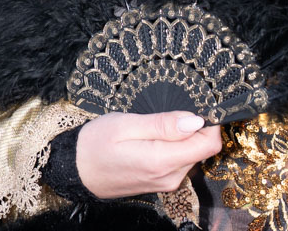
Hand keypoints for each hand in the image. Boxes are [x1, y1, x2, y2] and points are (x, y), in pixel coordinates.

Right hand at [75, 111, 221, 198]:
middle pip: (203, 148)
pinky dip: (175, 146)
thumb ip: (163, 124)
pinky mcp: (160, 182)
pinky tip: (155, 136)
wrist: (75, 171)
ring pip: (193, 154)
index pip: (209, 145)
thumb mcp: (127, 124)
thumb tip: (197, 120)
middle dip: (196, 127)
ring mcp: (165, 182)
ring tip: (157, 124)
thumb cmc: (96, 143)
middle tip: (171, 112)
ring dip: (184, 136)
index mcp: (162, 161)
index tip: (203, 104)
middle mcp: (169, 177)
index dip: (211, 122)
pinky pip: (180, 160)